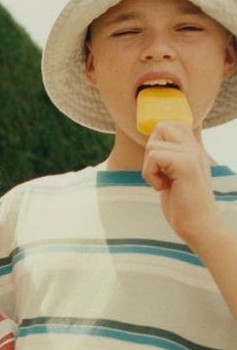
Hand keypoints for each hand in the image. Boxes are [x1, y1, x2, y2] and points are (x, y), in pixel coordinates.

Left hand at [142, 121, 218, 245]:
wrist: (199, 226)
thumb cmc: (183, 207)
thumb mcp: (173, 176)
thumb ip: (167, 158)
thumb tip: (151, 143)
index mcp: (192, 149)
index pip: (171, 123)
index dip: (157, 140)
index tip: (160, 166)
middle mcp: (194, 148)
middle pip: (161, 126)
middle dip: (151, 149)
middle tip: (159, 172)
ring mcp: (192, 154)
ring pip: (153, 144)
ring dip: (149, 167)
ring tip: (162, 182)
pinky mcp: (186, 164)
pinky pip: (154, 156)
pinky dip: (150, 174)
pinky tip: (162, 187)